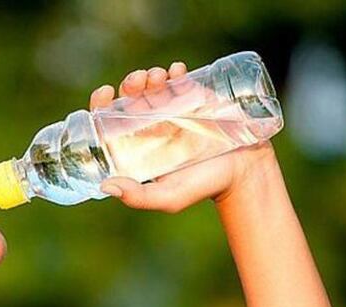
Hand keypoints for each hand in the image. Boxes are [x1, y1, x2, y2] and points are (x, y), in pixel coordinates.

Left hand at [88, 62, 280, 212]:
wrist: (244, 171)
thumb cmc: (204, 187)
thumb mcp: (169, 197)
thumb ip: (139, 196)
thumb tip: (106, 185)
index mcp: (137, 145)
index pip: (109, 121)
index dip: (101, 104)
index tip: (105, 94)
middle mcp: (150, 125)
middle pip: (131, 97)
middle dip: (131, 84)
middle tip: (139, 82)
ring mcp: (172, 110)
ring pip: (153, 85)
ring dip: (150, 76)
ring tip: (158, 77)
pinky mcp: (194, 98)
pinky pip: (179, 79)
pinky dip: (175, 71)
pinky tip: (177, 71)